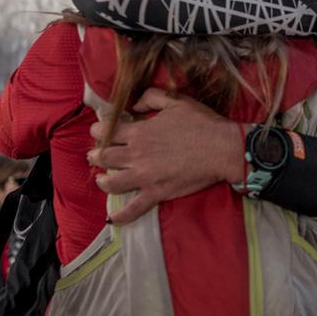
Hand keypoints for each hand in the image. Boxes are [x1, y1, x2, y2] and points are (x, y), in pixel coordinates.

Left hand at [87, 89, 245, 224]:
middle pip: (104, 157)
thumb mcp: (176, 100)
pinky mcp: (156, 193)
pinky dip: (121, 215)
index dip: (98, 131)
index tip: (99, 131)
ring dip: (102, 180)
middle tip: (96, 155)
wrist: (221, 148)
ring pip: (111, 183)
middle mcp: (136, 154)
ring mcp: (145, 176)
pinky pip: (134, 208)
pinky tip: (112, 218)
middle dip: (95, 155)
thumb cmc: (201, 123)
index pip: (107, 132)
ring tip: (102, 178)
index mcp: (139, 132)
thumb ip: (151, 97)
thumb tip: (135, 105)